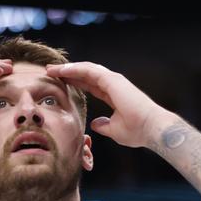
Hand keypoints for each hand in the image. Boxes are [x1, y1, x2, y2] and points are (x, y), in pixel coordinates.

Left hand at [45, 62, 170, 147]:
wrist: (151, 130)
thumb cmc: (137, 131)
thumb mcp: (114, 130)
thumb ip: (103, 126)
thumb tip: (94, 124)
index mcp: (113, 95)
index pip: (89, 86)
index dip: (74, 83)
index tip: (59, 83)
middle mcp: (113, 85)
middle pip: (85, 75)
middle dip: (67, 73)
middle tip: (49, 72)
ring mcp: (113, 80)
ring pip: (85, 70)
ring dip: (67, 69)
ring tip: (51, 70)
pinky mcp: (113, 80)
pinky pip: (89, 71)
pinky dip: (75, 70)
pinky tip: (62, 71)